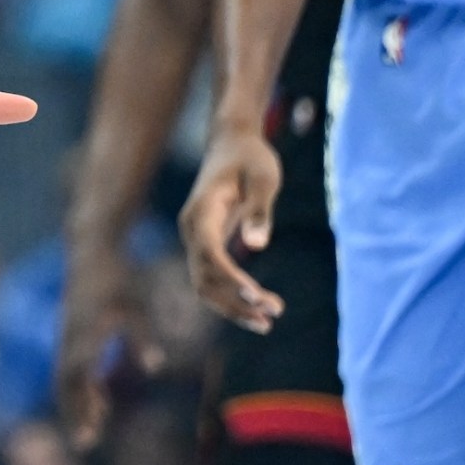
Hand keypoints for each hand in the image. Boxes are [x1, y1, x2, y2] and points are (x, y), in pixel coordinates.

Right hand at [55, 233, 154, 448]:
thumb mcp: (133, 306)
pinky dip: (83, 385)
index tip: (88, 435)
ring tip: (97, 425)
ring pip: (67, 378)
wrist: (91, 247)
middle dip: (76, 414)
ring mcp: (68, 335)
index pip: (79, 381)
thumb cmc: (116, 276)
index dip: (82, 408)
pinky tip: (100, 397)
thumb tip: (155, 369)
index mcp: (84, 335)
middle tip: (86, 443)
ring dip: (80, 401)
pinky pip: (72, 365)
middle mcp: (70, 338)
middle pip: (67, 385)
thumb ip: (141, 338)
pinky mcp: (71, 331)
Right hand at [179, 122, 284, 331]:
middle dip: (236, 301)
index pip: (210, 254)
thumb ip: (259, 210)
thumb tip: (256, 246)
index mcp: (202, 211)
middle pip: (205, 277)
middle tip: (272, 314)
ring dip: (233, 306)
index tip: (256, 296)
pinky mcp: (206, 245)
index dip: (230, 279)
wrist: (231, 143)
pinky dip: (231, 297)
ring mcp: (196, 239)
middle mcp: (192, 229)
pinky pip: (211, 278)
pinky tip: (256, 308)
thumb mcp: (263, 177)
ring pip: (205, 285)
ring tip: (267, 322)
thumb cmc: (250, 157)